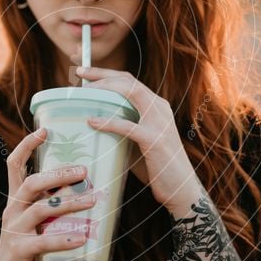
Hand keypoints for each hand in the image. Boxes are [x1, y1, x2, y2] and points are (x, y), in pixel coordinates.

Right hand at [0, 129, 95, 260]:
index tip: (45, 129)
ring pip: (41, 209)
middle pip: (32, 182)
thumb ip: (50, 205)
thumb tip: (84, 188)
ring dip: (70, 203)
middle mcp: (12, 210)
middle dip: (59, 174)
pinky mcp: (20, 251)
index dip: (27, 145)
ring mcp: (14, 230)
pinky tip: (82, 238)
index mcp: (15, 199)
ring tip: (94, 201)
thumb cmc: (25, 247)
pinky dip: (64, 239)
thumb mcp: (34, 222)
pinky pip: (44, 242)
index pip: (15, 164)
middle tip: (85, 170)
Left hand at [75, 66, 199, 209]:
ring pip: (131, 92)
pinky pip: (128, 126)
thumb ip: (123, 129)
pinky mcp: (155, 140)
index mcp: (156, 105)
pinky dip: (108, 122)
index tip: (84, 71)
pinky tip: (91, 121)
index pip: (129, 80)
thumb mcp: (139, 141)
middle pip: (128, 80)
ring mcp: (159, 122)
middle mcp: (159, 108)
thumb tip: (91, 124)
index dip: (106, 73)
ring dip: (105, 89)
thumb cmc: (156, 166)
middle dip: (101, 74)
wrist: (181, 189)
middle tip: (79, 73)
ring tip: (84, 93)